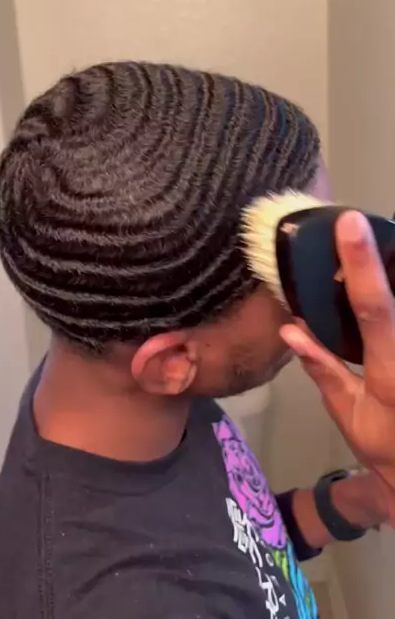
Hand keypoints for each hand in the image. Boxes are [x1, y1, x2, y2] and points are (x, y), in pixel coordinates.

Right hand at [280, 211, 394, 527]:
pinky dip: (393, 289)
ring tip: (377, 249)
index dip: (360, 263)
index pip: (373, 308)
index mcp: (390, 372)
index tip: (350, 221)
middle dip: (389, 255)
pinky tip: (385, 280)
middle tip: (364, 225)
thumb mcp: (351, 417)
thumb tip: (291, 327)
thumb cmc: (389, 453)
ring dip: (392, 273)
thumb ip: (324, 369)